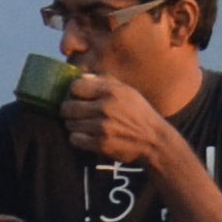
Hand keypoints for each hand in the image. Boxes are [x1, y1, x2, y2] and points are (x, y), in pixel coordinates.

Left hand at [61, 75, 187, 174]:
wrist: (153, 140)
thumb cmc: (139, 113)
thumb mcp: (127, 91)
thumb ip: (104, 82)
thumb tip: (82, 77)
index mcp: (112, 91)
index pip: (75, 86)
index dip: (73, 92)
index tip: (77, 97)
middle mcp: (106, 108)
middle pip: (68, 107)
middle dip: (68, 110)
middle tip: (75, 113)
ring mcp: (102, 127)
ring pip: (69, 124)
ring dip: (73, 125)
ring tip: (83, 125)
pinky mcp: (101, 144)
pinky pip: (75, 139)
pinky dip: (78, 138)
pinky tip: (86, 137)